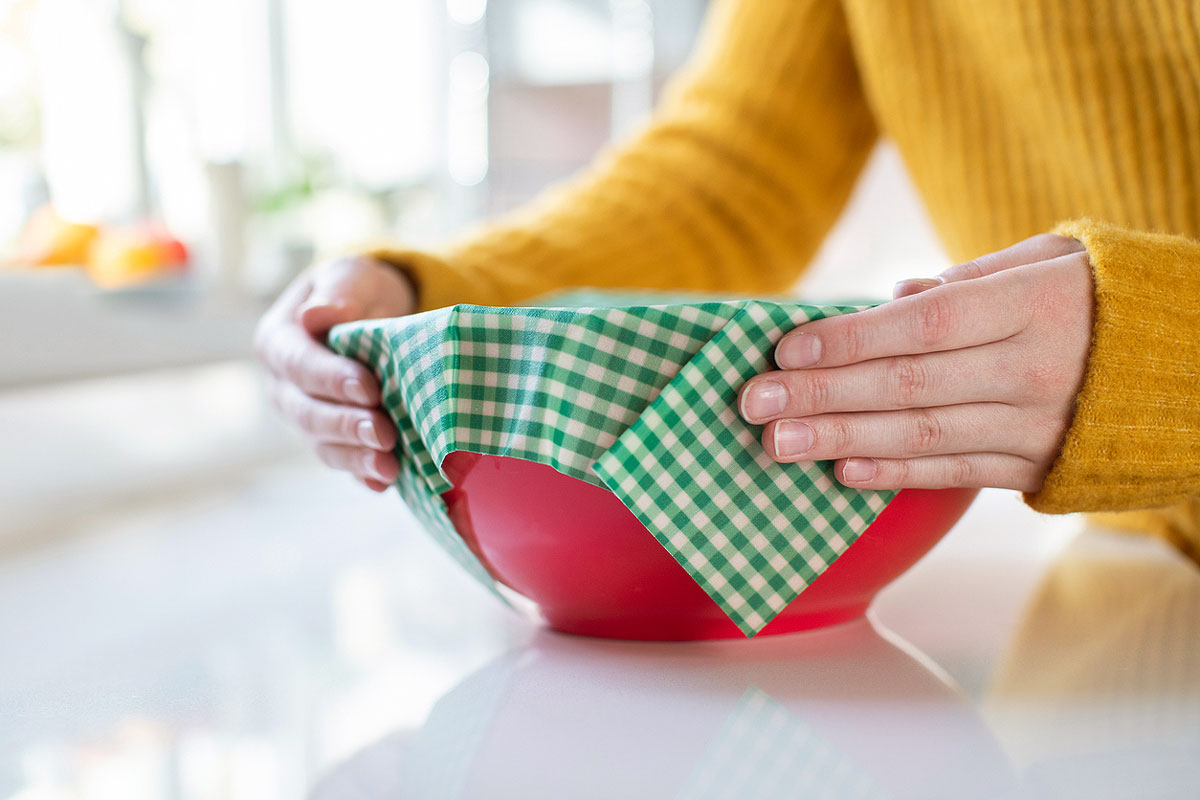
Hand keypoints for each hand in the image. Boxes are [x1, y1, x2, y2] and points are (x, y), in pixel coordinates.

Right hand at [255, 256, 416, 491]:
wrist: (372, 313)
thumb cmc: (357, 291)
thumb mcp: (351, 277)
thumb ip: (340, 292)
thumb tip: (319, 315)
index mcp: (278, 342)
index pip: (299, 364)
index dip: (332, 379)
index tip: (370, 387)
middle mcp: (285, 388)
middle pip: (308, 413)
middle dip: (347, 425)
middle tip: (385, 433)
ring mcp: (307, 419)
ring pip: (323, 445)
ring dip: (357, 458)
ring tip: (389, 466)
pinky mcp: (333, 441)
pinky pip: (345, 463)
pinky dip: (364, 475)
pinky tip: (386, 483)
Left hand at [737, 234, 1094, 491]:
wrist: (1194, 368)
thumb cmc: (1099, 299)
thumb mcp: (1049, 262)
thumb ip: (969, 280)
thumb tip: (891, 300)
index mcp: (1033, 305)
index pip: (924, 326)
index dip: (850, 339)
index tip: (785, 348)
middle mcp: (1034, 369)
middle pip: (909, 385)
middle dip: (822, 395)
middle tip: (753, 402)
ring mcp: (1037, 426)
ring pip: (925, 436)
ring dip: (842, 441)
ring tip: (777, 443)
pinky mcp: (1037, 468)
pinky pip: (956, 473)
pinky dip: (896, 473)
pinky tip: (841, 472)